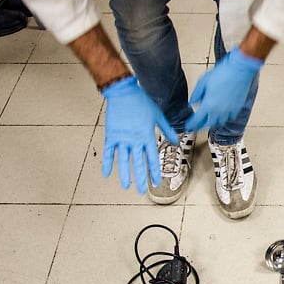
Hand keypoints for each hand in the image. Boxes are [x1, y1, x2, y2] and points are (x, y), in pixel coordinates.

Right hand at [101, 76, 177, 193]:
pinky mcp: (111, 135)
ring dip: (124, 174)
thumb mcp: (158, 115)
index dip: (154, 171)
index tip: (156, 182)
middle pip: (138, 162)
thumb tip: (177, 140)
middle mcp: (135, 140)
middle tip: (142, 190)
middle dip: (140, 177)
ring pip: (123, 160)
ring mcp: (122, 138)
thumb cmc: (142, 102)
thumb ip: (167, 129)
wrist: (124, 93)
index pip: (152, 158)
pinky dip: (107, 162)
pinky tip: (106, 173)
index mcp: (147, 136)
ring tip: (126, 186)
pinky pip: (109, 152)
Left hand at [185, 47, 262, 130]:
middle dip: (201, 126)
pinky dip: (224, 118)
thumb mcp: (203, 81)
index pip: (197, 120)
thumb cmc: (223, 72)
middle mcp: (219, 110)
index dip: (191, 124)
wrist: (240, 69)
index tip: (188, 126)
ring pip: (220, 122)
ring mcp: (229, 110)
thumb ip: (196, 94)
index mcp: (209, 104)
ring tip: (209, 120)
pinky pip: (230, 118)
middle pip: (208, 124)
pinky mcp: (237, 107)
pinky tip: (222, 115)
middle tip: (197, 125)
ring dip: (213, 122)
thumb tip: (192, 102)